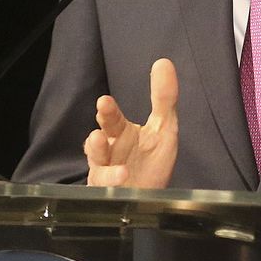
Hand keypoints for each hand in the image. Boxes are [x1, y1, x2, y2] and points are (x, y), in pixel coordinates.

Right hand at [84, 58, 178, 187]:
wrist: (154, 198)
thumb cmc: (153, 163)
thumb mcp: (164, 128)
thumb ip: (164, 98)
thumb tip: (163, 62)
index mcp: (121, 134)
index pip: (111, 119)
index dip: (107, 111)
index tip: (104, 102)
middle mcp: (110, 151)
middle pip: (98, 139)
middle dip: (97, 129)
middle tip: (97, 124)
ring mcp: (107, 172)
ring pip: (96, 161)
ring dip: (97, 151)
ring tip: (100, 140)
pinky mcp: (109, 193)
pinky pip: (104, 185)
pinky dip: (111, 179)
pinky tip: (122, 173)